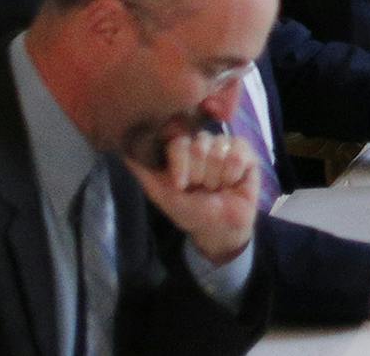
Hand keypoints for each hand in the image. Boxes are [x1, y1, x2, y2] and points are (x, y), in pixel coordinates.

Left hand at [125, 131, 259, 264]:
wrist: (220, 227)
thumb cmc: (191, 212)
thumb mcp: (163, 196)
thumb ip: (145, 174)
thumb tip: (123, 152)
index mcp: (181, 151)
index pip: (178, 142)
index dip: (181, 164)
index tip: (181, 185)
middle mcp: (202, 144)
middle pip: (199, 144)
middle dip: (200, 173)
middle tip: (202, 188)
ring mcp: (224, 146)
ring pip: (219, 148)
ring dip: (217, 176)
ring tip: (218, 187)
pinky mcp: (246, 153)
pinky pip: (238, 152)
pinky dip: (233, 173)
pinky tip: (232, 182)